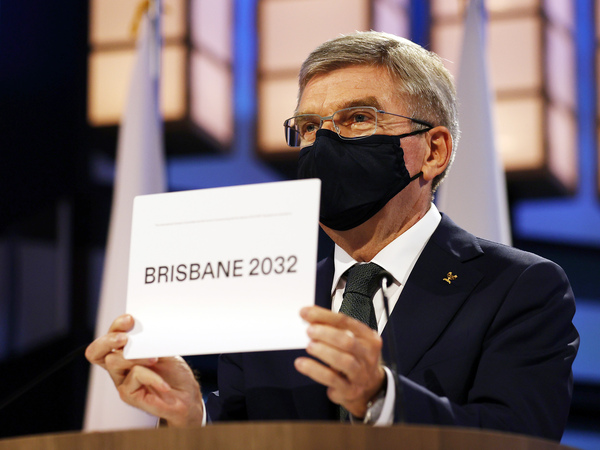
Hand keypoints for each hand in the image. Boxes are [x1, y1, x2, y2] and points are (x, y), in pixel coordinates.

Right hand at [85, 314, 203, 426]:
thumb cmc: (175, 373)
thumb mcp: (164, 351)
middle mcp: (119, 367)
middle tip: (126, 338)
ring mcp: (122, 381)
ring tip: (155, 360)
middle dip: (109, 340)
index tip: (130, 319)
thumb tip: (143, 332)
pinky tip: (164, 384)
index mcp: (125, 353)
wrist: (187, 397)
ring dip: (136, 356)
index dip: (115, 327)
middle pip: (97, 351)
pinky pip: (134, 376)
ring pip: (114, 361)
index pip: (108, 338)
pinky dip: (152, 377)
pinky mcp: (128, 395)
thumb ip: (150, 342)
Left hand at [294, 306, 385, 417]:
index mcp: (368, 337)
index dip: (324, 316)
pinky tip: (303, 364)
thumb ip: (332, 328)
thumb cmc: (356, 358)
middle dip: (326, 334)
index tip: (305, 313)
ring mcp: (360, 374)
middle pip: (348, 341)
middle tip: (309, 331)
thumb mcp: (350, 340)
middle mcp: (367, 355)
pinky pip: (332, 379)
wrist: (369, 387)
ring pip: (344, 361)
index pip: (346, 321)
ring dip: (324, 351)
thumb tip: (309, 317)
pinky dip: (315, 370)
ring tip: (309, 346)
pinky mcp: (350, 390)